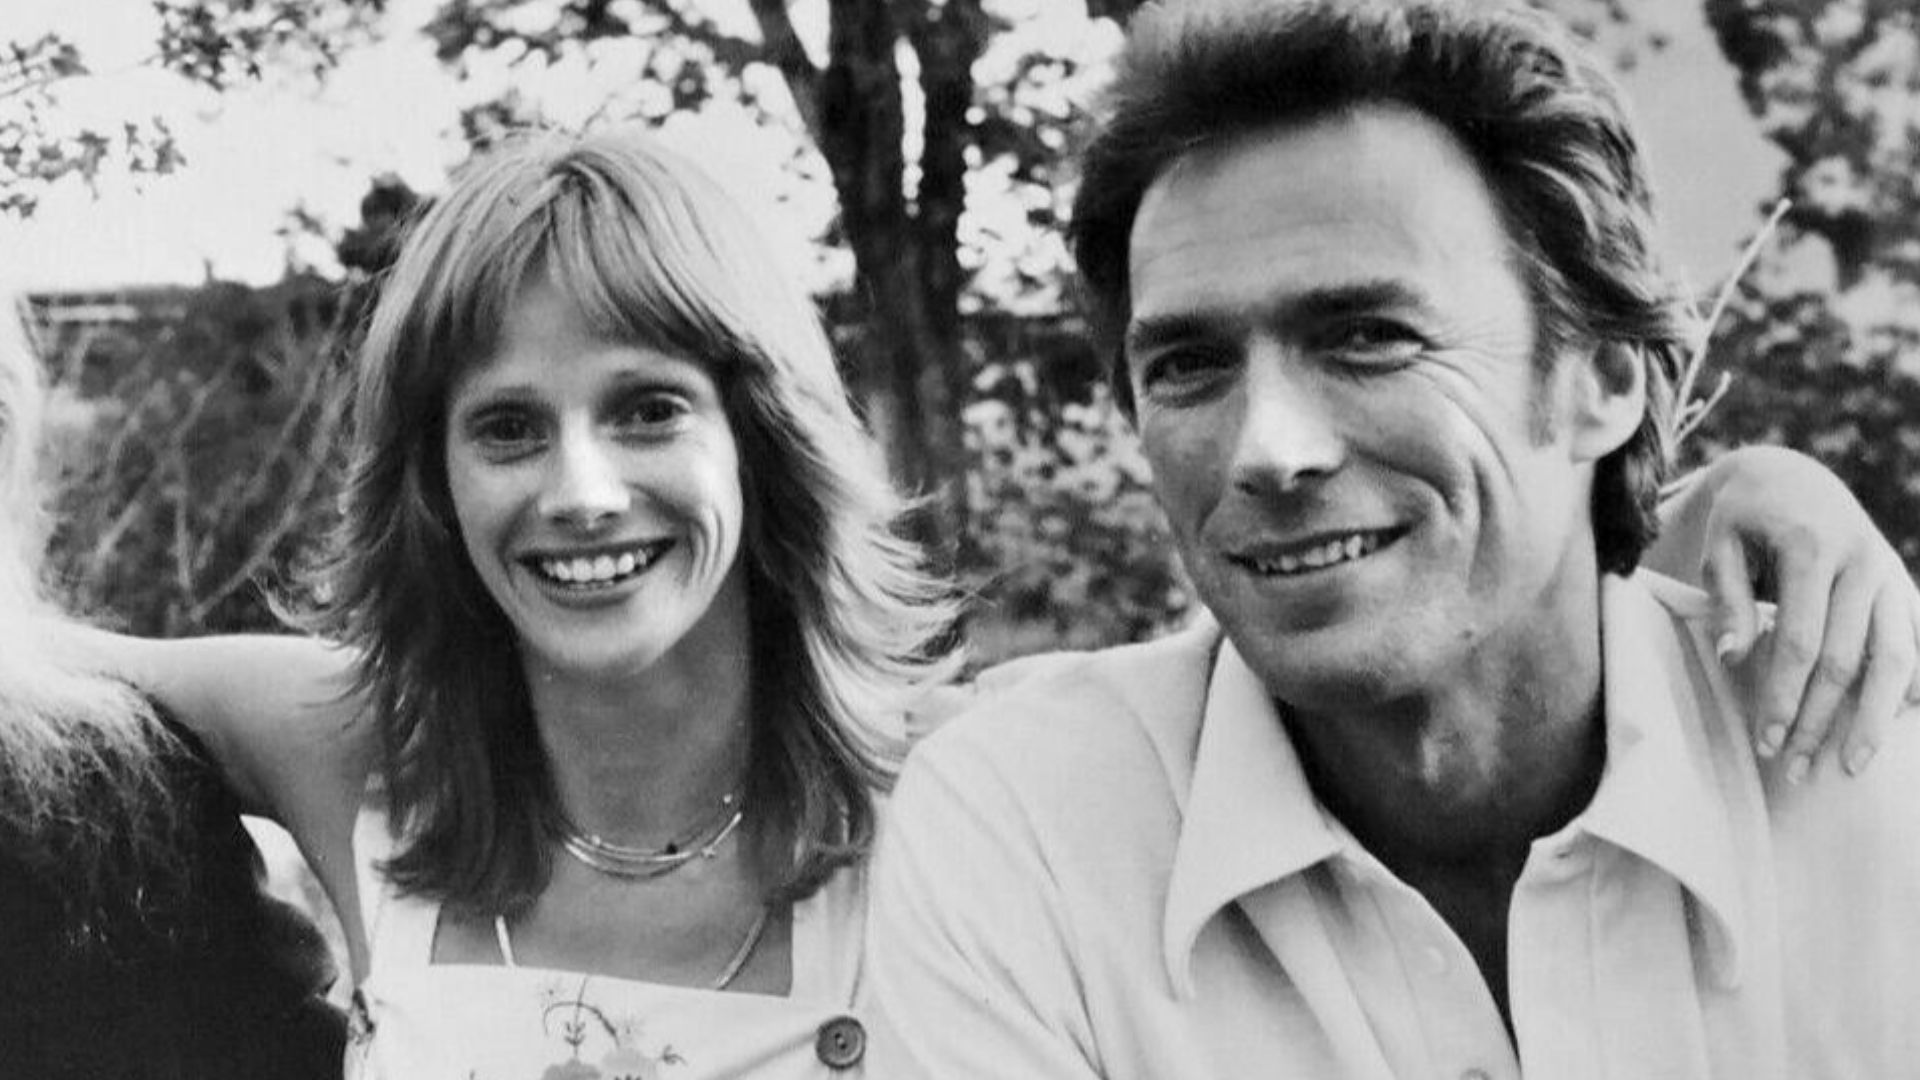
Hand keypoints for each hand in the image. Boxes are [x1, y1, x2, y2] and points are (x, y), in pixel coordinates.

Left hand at [1692, 447, 1919, 780]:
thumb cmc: (1745, 519)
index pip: (1800, 641)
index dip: (1783, 697)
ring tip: (1852, 767)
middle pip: (1848, 660)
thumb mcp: (1720, 546)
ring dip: (1874, 719)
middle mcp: (1863, 562)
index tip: (1765, 743)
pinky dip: (1911, 685)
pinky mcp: (1906, 587)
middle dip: (1820, 720)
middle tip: (1794, 769)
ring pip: (1897, 658)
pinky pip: (1918, 644)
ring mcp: (1892, 576)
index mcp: (1813, 548)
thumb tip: (1733, 659)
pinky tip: (1895, 724)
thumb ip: (1727, 600)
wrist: (1793, 478)